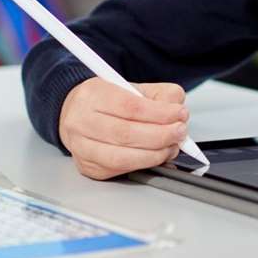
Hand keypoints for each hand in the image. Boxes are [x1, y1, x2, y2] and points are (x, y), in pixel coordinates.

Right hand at [58, 78, 188, 179]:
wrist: (78, 113)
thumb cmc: (107, 101)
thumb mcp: (133, 87)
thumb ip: (160, 95)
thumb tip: (177, 110)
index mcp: (92, 95)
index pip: (131, 106)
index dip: (160, 113)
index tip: (180, 114)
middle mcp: (80, 122)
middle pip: (126, 134)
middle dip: (161, 135)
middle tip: (180, 132)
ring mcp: (81, 147)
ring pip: (122, 157)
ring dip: (155, 154)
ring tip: (171, 146)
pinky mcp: (88, 167)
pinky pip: (120, 170)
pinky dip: (144, 165)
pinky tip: (156, 156)